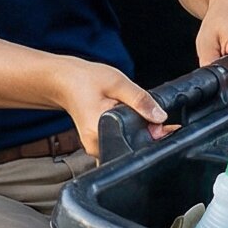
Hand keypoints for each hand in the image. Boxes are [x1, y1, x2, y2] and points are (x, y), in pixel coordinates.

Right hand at [51, 56, 165, 157]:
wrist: (64, 81)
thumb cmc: (85, 79)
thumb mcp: (117, 83)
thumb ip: (140, 101)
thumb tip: (160, 117)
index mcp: (98, 132)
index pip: (136, 142)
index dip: (154, 133)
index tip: (163, 123)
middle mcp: (95, 145)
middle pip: (133, 147)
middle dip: (147, 133)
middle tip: (148, 115)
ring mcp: (95, 148)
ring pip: (127, 146)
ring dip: (138, 133)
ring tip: (132, 113)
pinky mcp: (97, 145)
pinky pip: (119, 145)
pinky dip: (128, 135)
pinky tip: (126, 121)